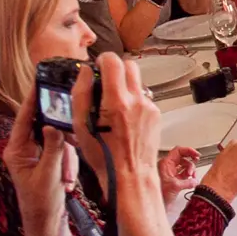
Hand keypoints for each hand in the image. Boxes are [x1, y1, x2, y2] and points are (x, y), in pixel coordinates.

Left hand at [3, 85, 77, 227]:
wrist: (46, 224)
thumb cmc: (41, 203)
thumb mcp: (48, 174)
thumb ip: (52, 148)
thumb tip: (54, 126)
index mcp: (16, 150)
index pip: (23, 118)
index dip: (31, 100)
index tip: (40, 82)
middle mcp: (24, 149)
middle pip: (45, 127)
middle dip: (60, 138)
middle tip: (70, 145)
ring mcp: (36, 155)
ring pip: (57, 140)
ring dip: (66, 158)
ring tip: (65, 179)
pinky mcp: (48, 161)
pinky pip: (62, 152)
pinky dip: (68, 164)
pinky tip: (66, 182)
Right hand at [71, 54, 162, 193]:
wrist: (130, 176)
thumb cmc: (104, 157)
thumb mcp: (80, 127)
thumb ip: (81, 94)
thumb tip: (86, 72)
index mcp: (117, 102)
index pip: (114, 62)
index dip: (104, 59)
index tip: (98, 66)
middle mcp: (137, 101)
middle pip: (130, 66)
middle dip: (117, 69)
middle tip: (105, 82)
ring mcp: (149, 108)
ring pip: (138, 83)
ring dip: (125, 86)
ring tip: (113, 105)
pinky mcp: (156, 115)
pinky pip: (143, 99)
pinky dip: (133, 102)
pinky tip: (124, 118)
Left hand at [158, 146, 201, 203]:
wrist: (155, 205)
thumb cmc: (158, 195)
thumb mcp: (175, 186)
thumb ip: (188, 182)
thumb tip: (195, 180)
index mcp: (165, 164)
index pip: (178, 151)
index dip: (188, 151)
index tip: (196, 155)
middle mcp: (168, 167)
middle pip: (183, 159)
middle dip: (190, 164)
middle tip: (193, 171)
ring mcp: (171, 173)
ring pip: (184, 167)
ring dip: (191, 171)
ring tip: (191, 177)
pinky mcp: (174, 180)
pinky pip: (184, 174)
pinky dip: (189, 177)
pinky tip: (191, 181)